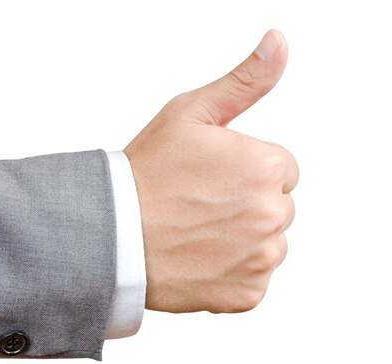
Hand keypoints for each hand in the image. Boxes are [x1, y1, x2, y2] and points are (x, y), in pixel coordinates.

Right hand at [123, 29, 298, 313]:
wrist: (111, 236)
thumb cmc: (147, 173)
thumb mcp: (192, 113)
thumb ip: (245, 80)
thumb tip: (278, 41)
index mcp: (267, 166)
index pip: (280, 169)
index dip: (244, 170)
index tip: (210, 178)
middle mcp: (274, 214)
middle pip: (276, 206)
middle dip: (246, 204)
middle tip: (198, 206)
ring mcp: (261, 258)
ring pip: (267, 244)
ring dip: (242, 241)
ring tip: (196, 233)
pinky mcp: (248, 294)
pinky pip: (253, 280)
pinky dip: (231, 274)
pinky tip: (200, 260)